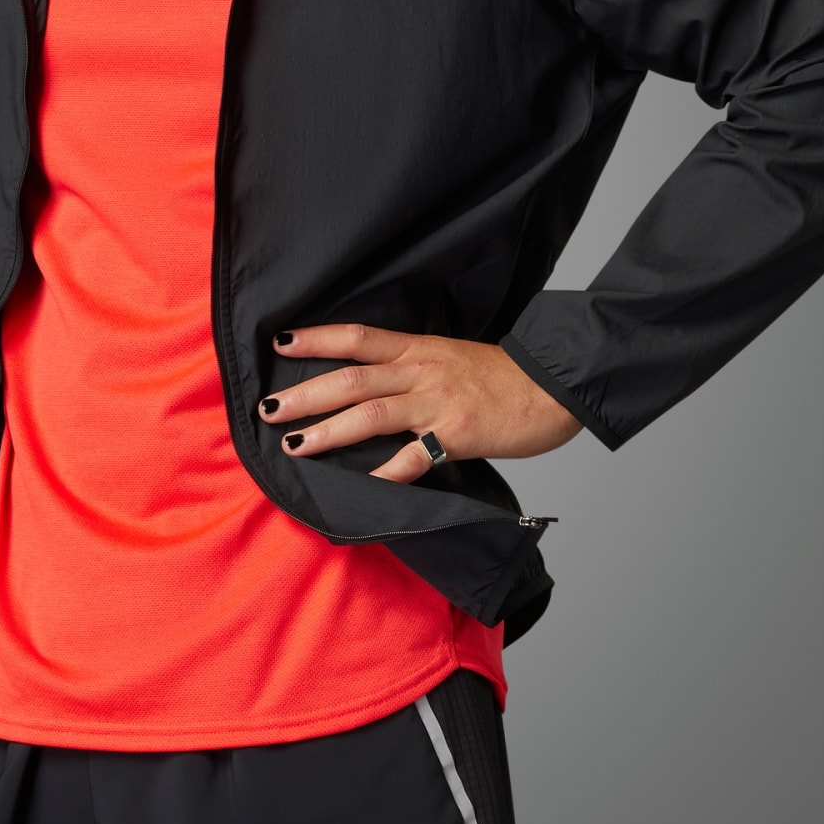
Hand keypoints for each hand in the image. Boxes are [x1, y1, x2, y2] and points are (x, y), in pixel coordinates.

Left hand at [257, 322, 581, 482]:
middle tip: (266, 409)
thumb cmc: (504, 376)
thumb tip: (371, 384)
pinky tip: (358, 486)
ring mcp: (438, 403)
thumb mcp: (451, 358)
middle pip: (352, 378)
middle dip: (305, 394)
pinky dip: (383, 473)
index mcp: (418, 349)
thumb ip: (412, 369)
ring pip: (371, 413)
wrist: (557, 385)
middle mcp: (422, 371)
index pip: (358, 337)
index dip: (317, 338)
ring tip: (293, 446)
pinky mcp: (458, 436)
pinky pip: (412, 458)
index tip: (280, 342)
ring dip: (327, 432)